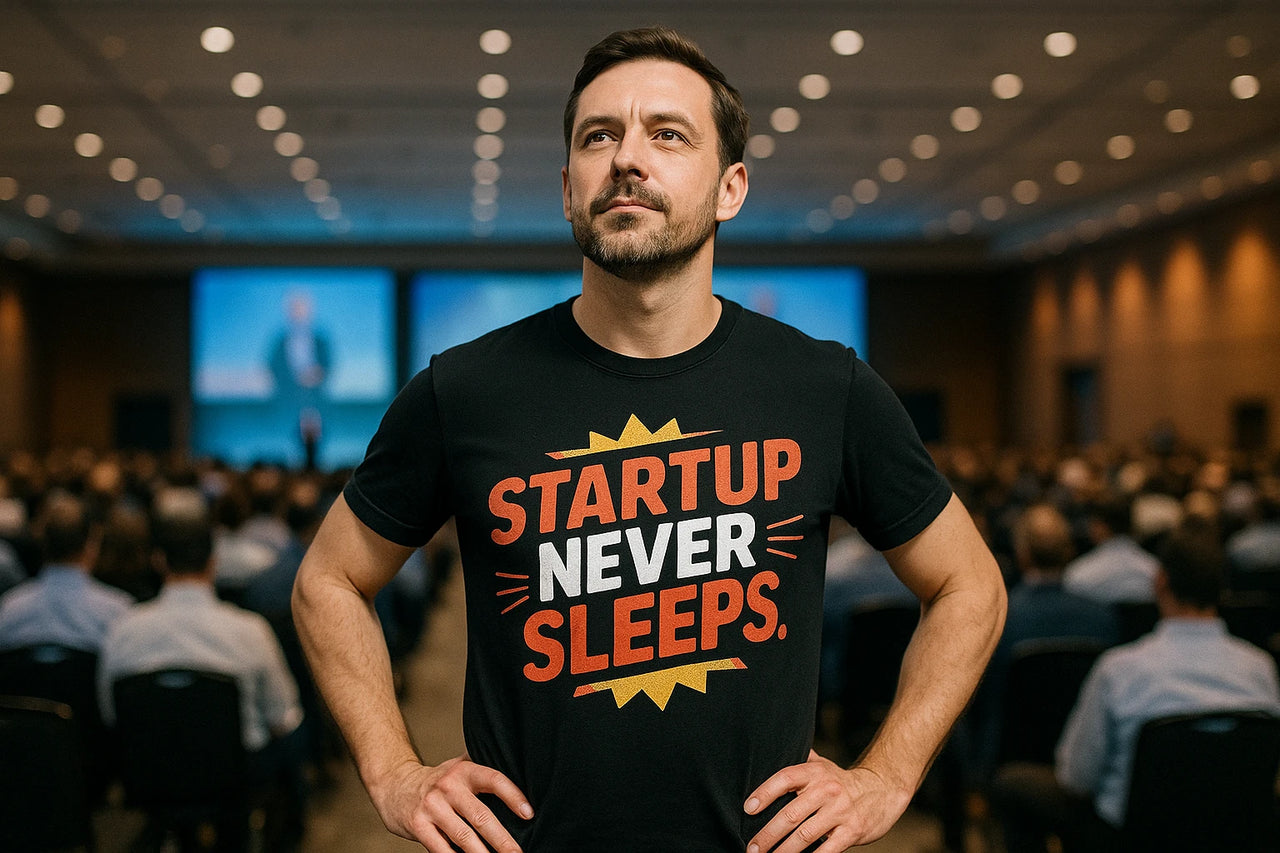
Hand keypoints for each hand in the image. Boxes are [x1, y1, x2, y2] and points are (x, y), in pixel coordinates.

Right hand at [373, 755, 532, 852]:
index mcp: (464, 771)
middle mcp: (448, 787)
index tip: (529, 814)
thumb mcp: (458, 766)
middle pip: (481, 815)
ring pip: (463, 836)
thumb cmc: (436, 780)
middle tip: (518, 852)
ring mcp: (432, 807)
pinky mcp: (417, 825)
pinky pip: (440, 848)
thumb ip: (482, 770)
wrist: (394, 784)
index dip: (513, 796)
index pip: (494, 780)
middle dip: (502, 838)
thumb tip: (518, 776)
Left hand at [743, 750, 911, 852]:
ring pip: (805, 835)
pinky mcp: (852, 831)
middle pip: (791, 814)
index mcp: (815, 772)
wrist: (883, 789)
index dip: (765, 792)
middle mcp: (827, 790)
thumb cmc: (842, 780)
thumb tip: (772, 749)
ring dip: (783, 850)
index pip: (785, 778)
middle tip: (752, 847)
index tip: (748, 808)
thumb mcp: (822, 765)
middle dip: (768, 834)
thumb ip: (799, 761)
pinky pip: (827, 850)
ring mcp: (840, 812)